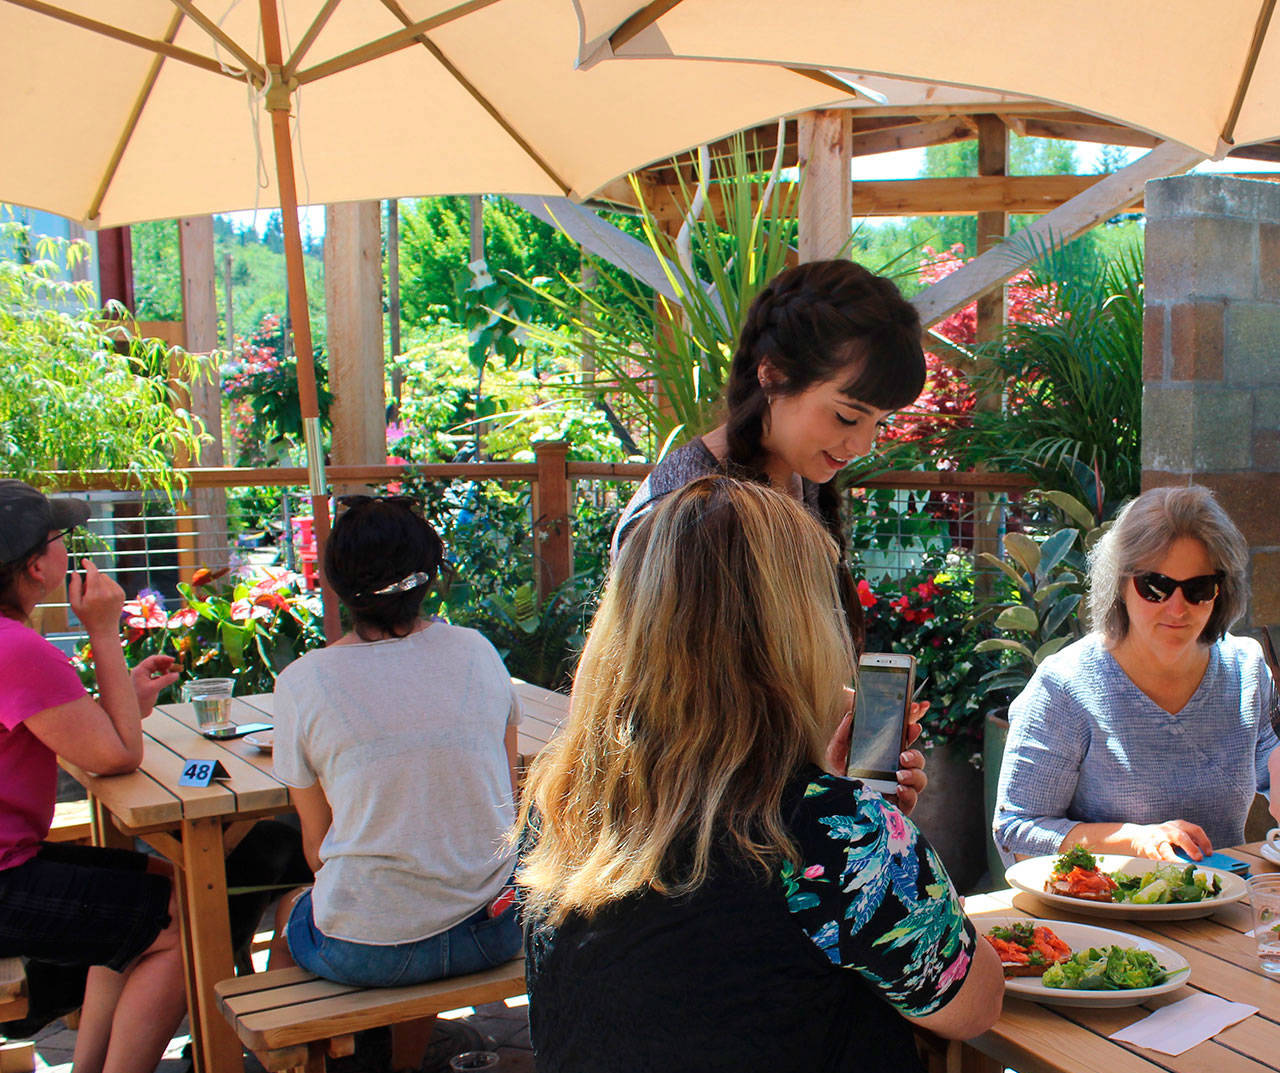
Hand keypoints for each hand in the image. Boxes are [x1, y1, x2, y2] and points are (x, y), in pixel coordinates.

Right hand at [67, 559, 123, 636]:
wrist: (104, 628)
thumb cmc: (86, 616)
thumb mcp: (75, 603)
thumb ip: (74, 586)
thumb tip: (75, 572)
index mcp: (95, 594)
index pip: (93, 572)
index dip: (88, 564)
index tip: (84, 560)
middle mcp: (108, 591)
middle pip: (98, 575)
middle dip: (91, 579)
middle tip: (87, 593)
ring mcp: (117, 592)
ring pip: (105, 577)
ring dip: (99, 582)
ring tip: (95, 597)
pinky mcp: (122, 593)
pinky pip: (112, 582)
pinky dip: (106, 586)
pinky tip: (103, 598)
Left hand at [130, 655, 177, 716]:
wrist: (133, 712)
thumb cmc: (140, 700)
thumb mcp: (154, 688)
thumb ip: (166, 680)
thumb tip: (176, 674)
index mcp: (139, 671)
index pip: (153, 660)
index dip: (163, 658)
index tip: (173, 660)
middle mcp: (140, 673)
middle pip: (154, 664)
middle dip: (165, 664)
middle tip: (174, 667)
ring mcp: (143, 679)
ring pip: (155, 670)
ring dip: (164, 670)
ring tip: (171, 674)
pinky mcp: (146, 685)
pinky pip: (155, 677)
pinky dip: (162, 677)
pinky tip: (166, 680)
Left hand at [822, 699, 929, 815]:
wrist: (829, 804)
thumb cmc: (835, 776)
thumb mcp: (835, 751)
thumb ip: (842, 732)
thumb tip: (850, 710)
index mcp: (885, 753)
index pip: (905, 735)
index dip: (914, 719)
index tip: (920, 705)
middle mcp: (895, 770)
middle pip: (917, 758)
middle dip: (916, 752)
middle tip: (904, 754)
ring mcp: (897, 788)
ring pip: (920, 778)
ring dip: (915, 773)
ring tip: (900, 772)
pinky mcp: (896, 808)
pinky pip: (912, 801)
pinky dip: (910, 793)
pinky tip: (899, 787)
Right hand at [1125, 820, 1211, 860]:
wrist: (1138, 836)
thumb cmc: (1164, 839)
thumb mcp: (1177, 836)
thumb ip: (1190, 845)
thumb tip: (1206, 861)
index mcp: (1179, 826)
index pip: (1195, 830)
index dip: (1204, 842)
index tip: (1209, 854)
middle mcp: (1168, 830)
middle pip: (1180, 836)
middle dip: (1190, 847)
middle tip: (1198, 859)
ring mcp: (1156, 837)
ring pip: (1165, 847)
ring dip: (1174, 858)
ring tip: (1181, 867)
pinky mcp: (1146, 846)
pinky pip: (1153, 854)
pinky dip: (1159, 861)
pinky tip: (1165, 866)